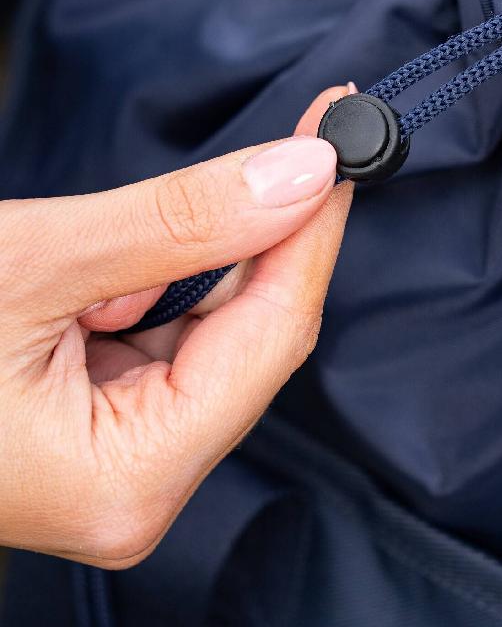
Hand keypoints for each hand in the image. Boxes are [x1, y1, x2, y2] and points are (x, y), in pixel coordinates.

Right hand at [0, 88, 351, 566]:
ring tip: (178, 202)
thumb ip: (179, 222)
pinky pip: (163, 346)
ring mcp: (116, 465)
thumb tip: (302, 176)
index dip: (315, 231)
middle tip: (312, 137)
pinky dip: (160, 286)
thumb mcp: (33, 263)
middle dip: (275, 235)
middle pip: (253, 341)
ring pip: (211, 339)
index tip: (343, 140)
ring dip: (207, 257)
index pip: (273, 337)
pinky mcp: (94, 433)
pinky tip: (124, 261)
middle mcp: (136, 490)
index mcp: (129, 480)